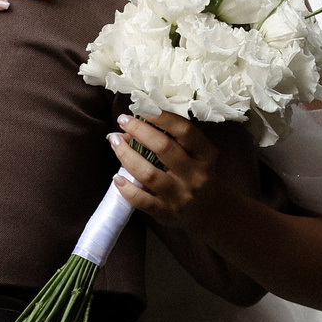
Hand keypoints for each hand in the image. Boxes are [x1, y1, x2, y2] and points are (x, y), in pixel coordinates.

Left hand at [110, 113, 221, 228]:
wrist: (207, 209)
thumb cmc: (195, 173)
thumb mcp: (197, 154)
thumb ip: (174, 139)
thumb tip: (133, 125)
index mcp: (206, 155)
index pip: (185, 131)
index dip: (162, 117)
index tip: (142, 109)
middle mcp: (196, 175)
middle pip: (164, 148)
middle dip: (139, 130)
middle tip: (123, 120)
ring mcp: (181, 196)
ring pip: (148, 173)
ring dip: (126, 155)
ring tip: (115, 141)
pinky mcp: (167, 213)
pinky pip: (141, 200)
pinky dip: (126, 188)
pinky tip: (117, 178)